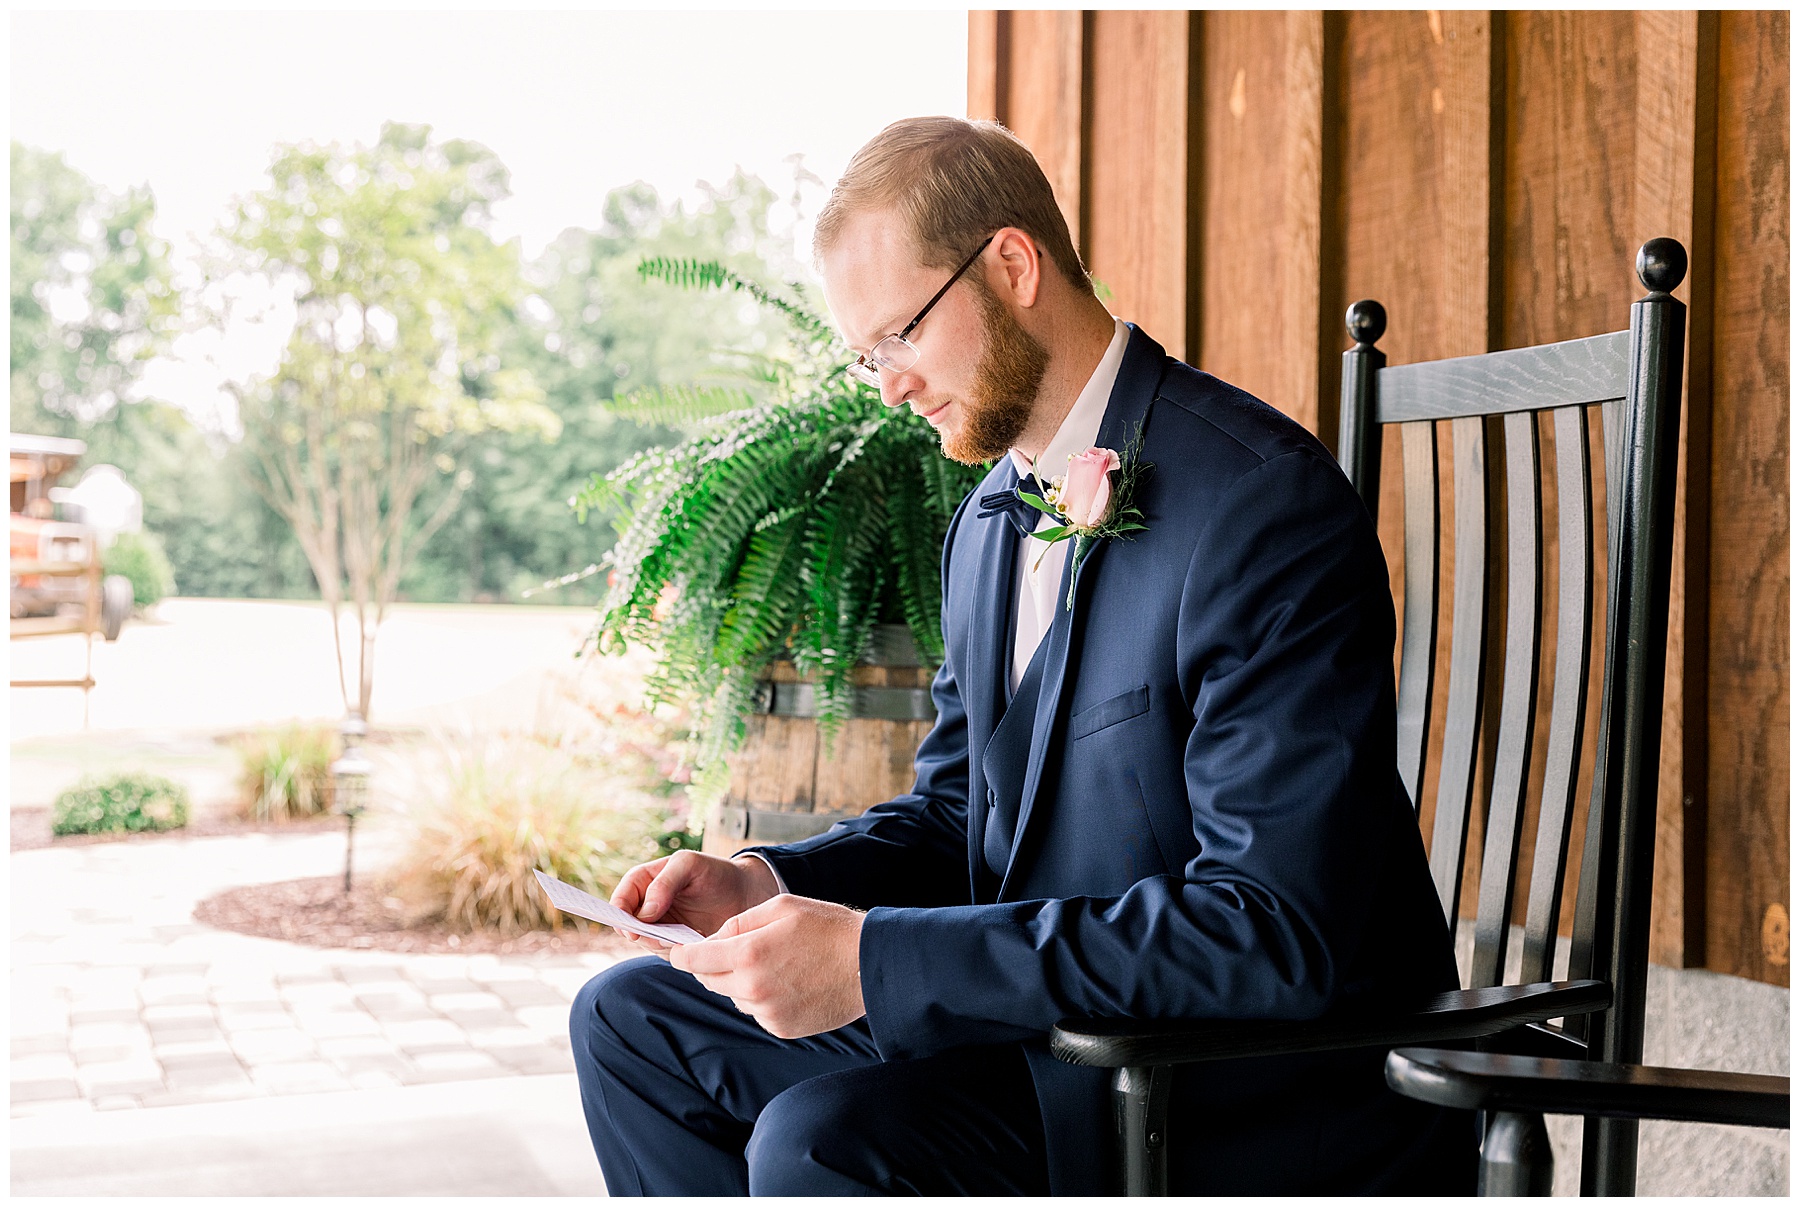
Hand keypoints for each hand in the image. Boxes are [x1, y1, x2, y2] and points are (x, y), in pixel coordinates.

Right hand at [609, 850, 779, 950]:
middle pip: (628, 923)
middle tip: (653, 937)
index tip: (627, 925)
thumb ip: (664, 883)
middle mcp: (649, 905)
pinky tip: (690, 944)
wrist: (746, 895)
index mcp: (647, 881)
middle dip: (636, 932)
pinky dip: (673, 952)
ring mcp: (661, 926)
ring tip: (678, 937)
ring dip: (656, 943)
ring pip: (645, 941)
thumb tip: (645, 914)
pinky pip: (666, 953)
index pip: (623, 895)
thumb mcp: (690, 865)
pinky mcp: (676, 944)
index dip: (619, 910)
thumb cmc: (716, 873)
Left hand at [669, 895, 866, 1038]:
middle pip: (709, 981)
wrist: (869, 963)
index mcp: (748, 953)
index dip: (682, 954)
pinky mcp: (781, 1028)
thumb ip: (738, 922)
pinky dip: (763, 999)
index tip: (679, 952)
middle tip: (735, 951)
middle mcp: (752, 988)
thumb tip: (712, 940)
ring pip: (734, 997)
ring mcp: (767, 1012)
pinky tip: (789, 983)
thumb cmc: (826, 927)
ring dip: (740, 983)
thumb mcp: (781, 906)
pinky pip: (758, 1012)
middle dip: (712, 966)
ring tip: (774, 964)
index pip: (693, 960)